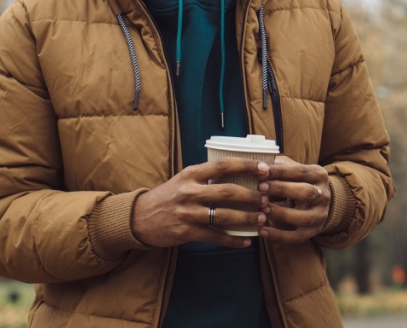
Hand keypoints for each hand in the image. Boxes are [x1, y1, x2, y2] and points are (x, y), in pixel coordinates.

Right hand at [131, 158, 267, 247]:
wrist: (139, 218)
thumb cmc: (169, 195)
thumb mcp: (184, 179)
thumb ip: (207, 176)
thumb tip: (240, 171)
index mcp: (191, 174)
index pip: (223, 166)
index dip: (245, 166)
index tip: (264, 169)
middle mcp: (189, 192)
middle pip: (227, 192)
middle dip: (250, 196)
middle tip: (267, 198)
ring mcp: (187, 213)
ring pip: (223, 216)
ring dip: (246, 218)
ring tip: (262, 218)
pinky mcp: (185, 232)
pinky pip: (214, 237)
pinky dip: (232, 240)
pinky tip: (246, 241)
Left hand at [256, 156, 330, 243]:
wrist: (318, 201)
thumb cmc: (297, 181)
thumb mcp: (293, 170)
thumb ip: (279, 166)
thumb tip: (258, 163)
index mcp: (319, 175)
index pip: (301, 171)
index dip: (281, 172)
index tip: (261, 172)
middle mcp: (324, 194)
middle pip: (307, 192)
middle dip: (283, 190)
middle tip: (260, 189)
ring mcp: (321, 214)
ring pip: (304, 217)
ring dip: (281, 213)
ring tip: (262, 210)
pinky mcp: (314, 231)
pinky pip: (298, 237)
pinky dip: (279, 236)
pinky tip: (263, 231)